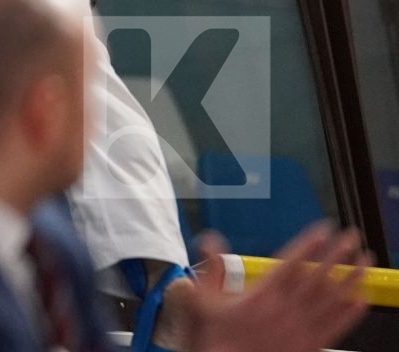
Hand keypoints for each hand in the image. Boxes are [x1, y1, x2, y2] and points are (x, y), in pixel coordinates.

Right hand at [188, 224, 368, 351]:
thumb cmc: (221, 337)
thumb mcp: (206, 301)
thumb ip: (212, 269)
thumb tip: (210, 240)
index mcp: (263, 295)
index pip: (292, 263)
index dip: (309, 244)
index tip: (324, 229)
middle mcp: (286, 309)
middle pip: (318, 275)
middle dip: (337, 253)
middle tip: (351, 236)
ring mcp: (302, 327)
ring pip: (332, 298)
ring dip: (351, 278)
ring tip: (365, 261)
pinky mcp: (311, 344)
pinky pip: (337, 325)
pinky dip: (351, 312)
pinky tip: (361, 299)